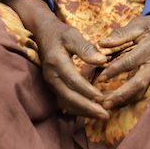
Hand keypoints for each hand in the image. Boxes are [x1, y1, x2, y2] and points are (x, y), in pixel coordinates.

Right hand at [4, 0, 110, 119]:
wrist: (43, 33)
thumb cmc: (60, 33)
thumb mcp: (72, 34)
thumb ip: (86, 48)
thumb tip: (102, 61)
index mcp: (56, 62)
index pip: (72, 80)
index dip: (86, 90)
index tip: (101, 97)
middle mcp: (51, 76)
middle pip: (69, 97)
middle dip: (88, 108)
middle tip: (106, 114)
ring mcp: (52, 83)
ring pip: (67, 103)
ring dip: (84, 111)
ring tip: (103, 115)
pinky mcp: (55, 87)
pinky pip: (66, 102)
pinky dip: (79, 108)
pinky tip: (92, 111)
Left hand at [95, 11, 149, 109]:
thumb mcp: (137, 24)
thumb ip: (120, 34)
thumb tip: (101, 43)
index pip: (130, 62)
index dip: (114, 70)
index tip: (99, 78)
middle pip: (139, 84)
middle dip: (121, 95)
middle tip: (104, 103)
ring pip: (141, 91)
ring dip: (124, 100)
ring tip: (106, 105)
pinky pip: (141, 90)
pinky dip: (128, 98)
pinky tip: (115, 100)